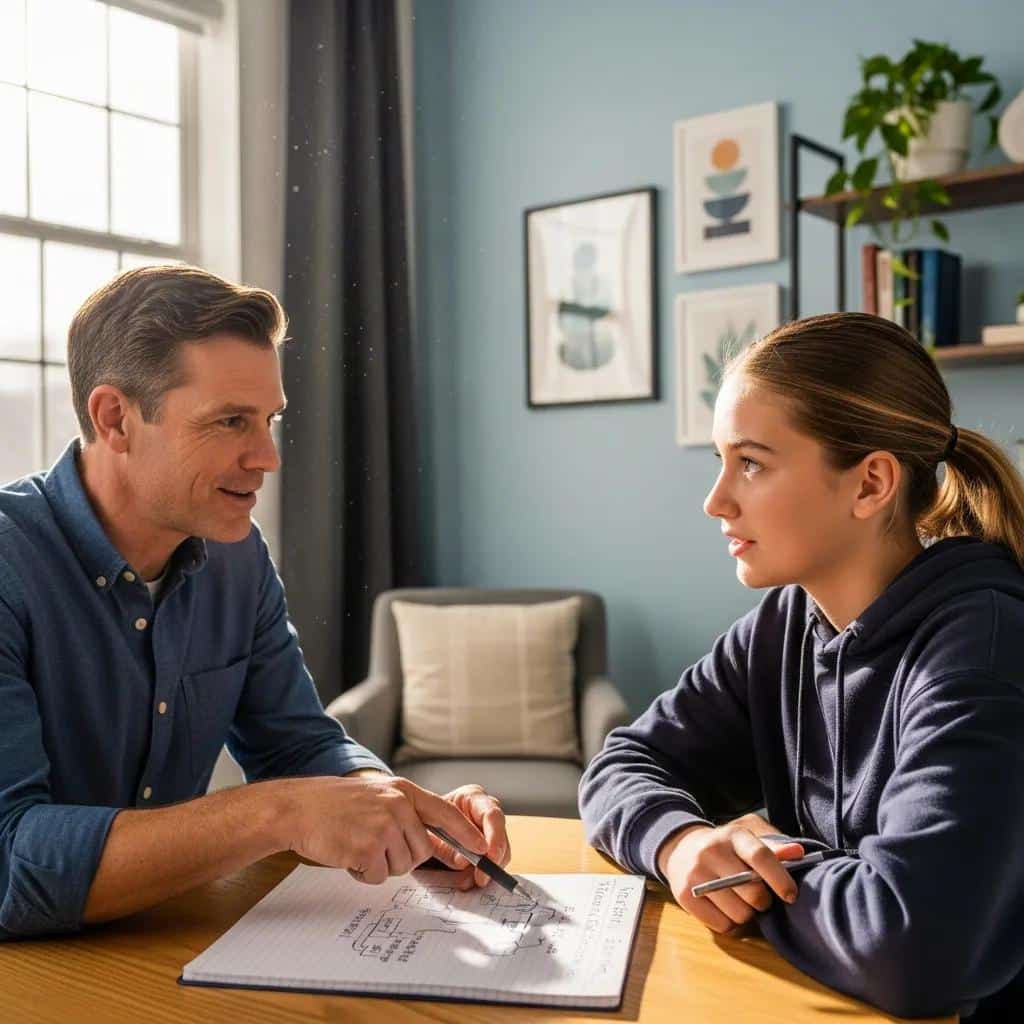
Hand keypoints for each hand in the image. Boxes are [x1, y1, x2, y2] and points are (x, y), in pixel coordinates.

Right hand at [278, 775, 487, 884]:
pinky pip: (378, 876)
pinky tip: (348, 854)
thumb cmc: (336, 805)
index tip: (482, 849)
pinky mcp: (367, 848)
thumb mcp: (378, 796)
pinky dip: (363, 873)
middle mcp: (398, 806)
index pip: (445, 813)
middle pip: (422, 850)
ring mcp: (383, 827)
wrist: (299, 808)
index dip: (466, 833)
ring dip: (380, 865)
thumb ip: (405, 812)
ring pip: (401, 866)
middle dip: (402, 857)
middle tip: (374, 845)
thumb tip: (433, 841)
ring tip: (358, 844)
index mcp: (403, 792)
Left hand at [429, 784, 510, 888]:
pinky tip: (474, 878)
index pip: (492, 815)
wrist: (419, 827)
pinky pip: (494, 862)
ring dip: (489, 868)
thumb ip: (447, 846)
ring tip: (474, 879)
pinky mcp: (487, 847)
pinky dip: (485, 872)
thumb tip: (464, 862)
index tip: (489, 856)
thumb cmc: (424, 822)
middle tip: (482, 877)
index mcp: (472, 797)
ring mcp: (489, 829)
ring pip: (501, 851)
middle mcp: (485, 810)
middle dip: (494, 858)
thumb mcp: (430, 831)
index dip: (494, 837)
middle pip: (501, 834)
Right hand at [656, 812, 804, 935]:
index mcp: (732, 835)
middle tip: (759, 896)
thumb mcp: (748, 837)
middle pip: (753, 892)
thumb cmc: (725, 847)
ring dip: (747, 914)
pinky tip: (724, 908)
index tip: (791, 895)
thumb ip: (774, 846)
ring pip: (739, 914)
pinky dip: (730, 923)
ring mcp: (696, 874)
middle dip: (763, 901)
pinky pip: (722, 926)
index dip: (780, 879)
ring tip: (739, 900)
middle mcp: (711, 851)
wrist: (681, 850)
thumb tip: (798, 853)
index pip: (761, 856)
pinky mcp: (684, 895)